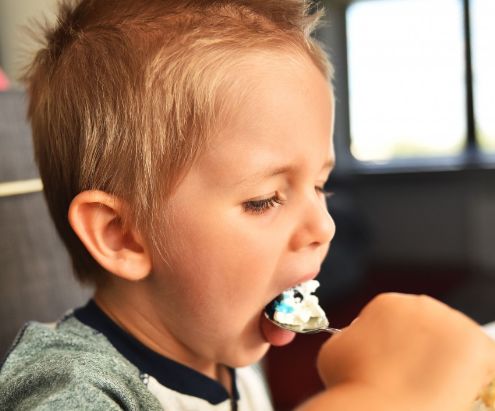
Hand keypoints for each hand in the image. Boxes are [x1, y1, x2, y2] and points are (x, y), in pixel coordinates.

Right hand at [300, 293, 494, 410]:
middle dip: (423, 346)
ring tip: (435, 386)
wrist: (382, 410)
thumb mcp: (335, 349)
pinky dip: (475, 373)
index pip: (399, 316)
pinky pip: (483, 357)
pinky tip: (458, 389)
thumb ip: (351, 335)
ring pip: (455, 338)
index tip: (395, 361)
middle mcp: (423, 305)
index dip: (396, 341)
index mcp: (388, 302)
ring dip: (449, 358)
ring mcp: (453, 323)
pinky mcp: (479, 346)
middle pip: (429, 324)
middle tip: (415, 375)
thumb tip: (359, 336)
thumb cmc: (355, 385)